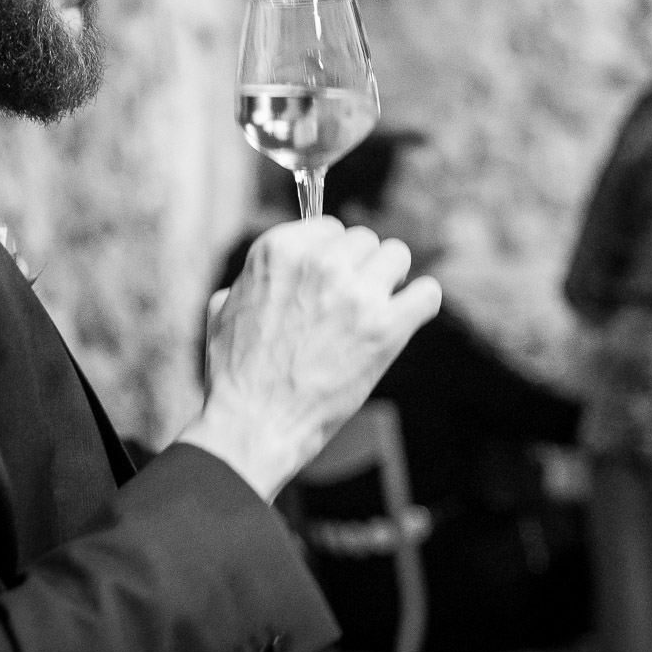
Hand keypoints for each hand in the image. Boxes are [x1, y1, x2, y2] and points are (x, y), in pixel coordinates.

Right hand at [177, 218, 440, 499]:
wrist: (254, 424)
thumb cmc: (234, 374)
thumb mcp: (224, 309)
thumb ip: (250, 280)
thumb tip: (260, 277)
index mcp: (279, 250)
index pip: (330, 227)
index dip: (333, 255)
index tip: (331, 280)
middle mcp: (319, 262)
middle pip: (365, 240)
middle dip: (361, 269)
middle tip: (352, 304)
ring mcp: (355, 293)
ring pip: (397, 256)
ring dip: (390, 281)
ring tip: (377, 311)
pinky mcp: (384, 327)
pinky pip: (428, 293)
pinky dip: (421, 304)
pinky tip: (407, 318)